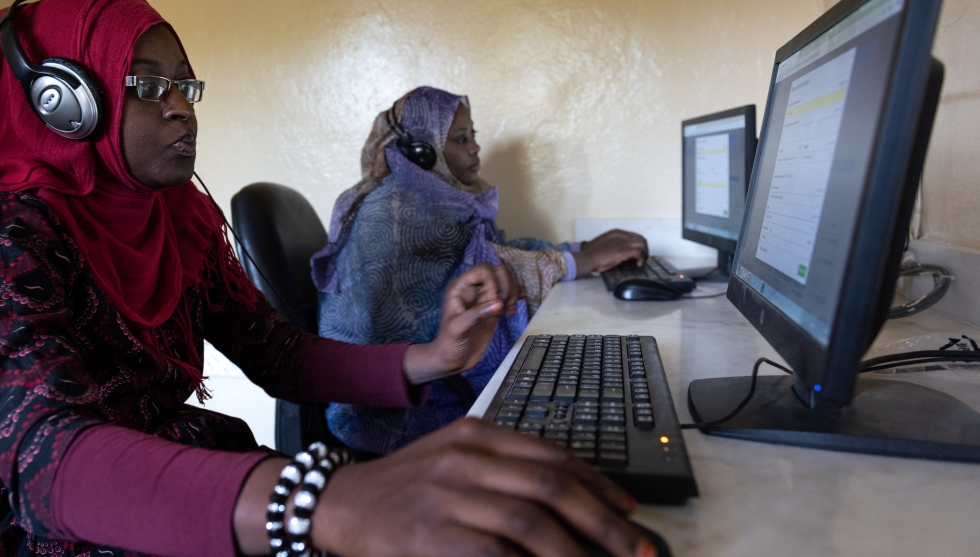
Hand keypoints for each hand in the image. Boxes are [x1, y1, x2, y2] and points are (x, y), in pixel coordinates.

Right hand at [313, 418, 652, 556]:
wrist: (342, 504)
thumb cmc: (404, 487)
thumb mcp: (452, 458)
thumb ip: (503, 468)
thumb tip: (569, 497)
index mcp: (477, 436)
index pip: (553, 456)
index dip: (600, 485)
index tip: (631, 510)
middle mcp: (467, 459)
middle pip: (554, 488)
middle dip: (606, 523)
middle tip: (639, 549)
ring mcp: (450, 495)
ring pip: (533, 522)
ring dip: (578, 551)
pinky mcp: (435, 534)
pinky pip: (498, 552)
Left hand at [403, 264, 508, 385]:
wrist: (452, 360)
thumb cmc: (449, 344)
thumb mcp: (457, 329)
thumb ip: (476, 315)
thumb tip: (499, 304)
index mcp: (460, 287)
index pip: (483, 270)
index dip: (493, 282)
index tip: (495, 301)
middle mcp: (473, 289)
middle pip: (498, 271)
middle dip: (506, 285)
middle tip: (504, 305)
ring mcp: (485, 298)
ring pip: (506, 280)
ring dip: (513, 292)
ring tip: (508, 310)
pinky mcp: (494, 308)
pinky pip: (509, 294)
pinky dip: (515, 299)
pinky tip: (511, 312)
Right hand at [574, 230, 648, 273]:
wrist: (586, 258)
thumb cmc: (593, 254)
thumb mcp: (606, 244)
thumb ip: (616, 244)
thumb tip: (625, 252)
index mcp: (616, 232)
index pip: (635, 236)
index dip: (640, 245)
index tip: (639, 253)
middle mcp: (621, 235)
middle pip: (641, 239)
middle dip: (644, 250)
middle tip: (642, 259)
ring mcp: (622, 242)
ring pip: (642, 245)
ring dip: (644, 254)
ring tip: (640, 262)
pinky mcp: (622, 251)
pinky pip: (639, 252)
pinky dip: (641, 258)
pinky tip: (638, 264)